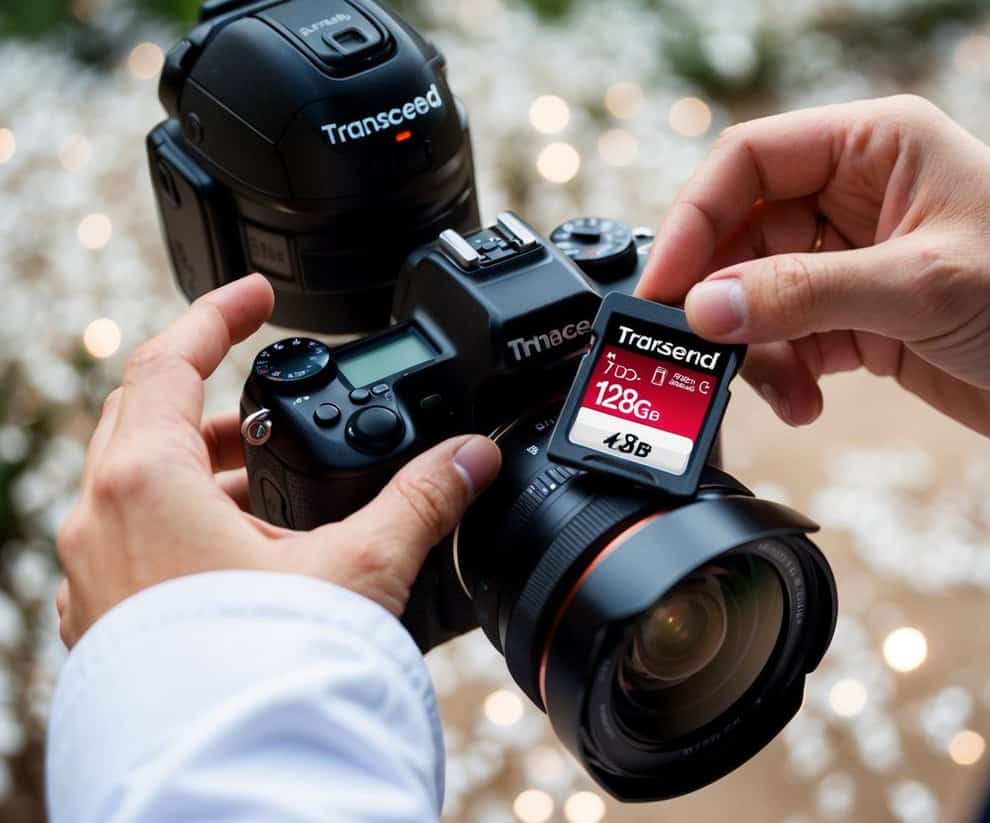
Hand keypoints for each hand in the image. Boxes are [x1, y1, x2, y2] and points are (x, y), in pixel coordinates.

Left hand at [55, 275, 500, 647]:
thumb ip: (421, 499)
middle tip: (272, 392)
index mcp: (147, 482)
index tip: (260, 296)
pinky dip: (181, 518)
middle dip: (212, 392)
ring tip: (271, 479)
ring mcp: (93, 573)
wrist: (225, 777)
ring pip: (133, 479)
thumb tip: (472, 457)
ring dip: (199, 462)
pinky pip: (130, 536)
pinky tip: (245, 552)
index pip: (171, 361)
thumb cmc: (268, 670)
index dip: (220, 315)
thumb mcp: (358, 566)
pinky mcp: (106, 617)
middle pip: (145, 414)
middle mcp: (100, 519)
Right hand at [637, 95, 989, 460]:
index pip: (750, 161)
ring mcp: (855, 261)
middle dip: (721, 295)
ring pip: (760, 294)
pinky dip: (785, 375)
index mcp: (876, 147)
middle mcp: (857, 196)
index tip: (666, 283)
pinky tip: (806, 403)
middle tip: (696, 348)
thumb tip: (704, 307)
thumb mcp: (920, 286)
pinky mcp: (860, 319)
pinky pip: (790, 340)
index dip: (698, 217)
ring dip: (756, 346)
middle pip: (744, 233)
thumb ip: (803, 293)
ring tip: (777, 388)